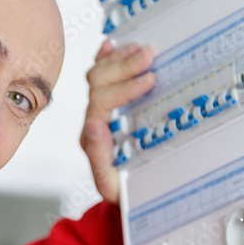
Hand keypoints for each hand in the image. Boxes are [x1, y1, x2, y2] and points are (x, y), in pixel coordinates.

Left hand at [81, 41, 154, 204]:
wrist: (126, 199)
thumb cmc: (125, 195)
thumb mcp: (113, 186)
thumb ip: (100, 159)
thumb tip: (94, 126)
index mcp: (93, 138)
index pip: (102, 102)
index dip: (125, 87)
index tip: (150, 79)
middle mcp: (92, 122)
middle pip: (98, 83)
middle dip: (124, 66)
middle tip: (149, 55)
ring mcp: (97, 113)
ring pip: (98, 75)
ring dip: (119, 59)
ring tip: (141, 49)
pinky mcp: (105, 107)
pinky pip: (100, 76)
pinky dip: (105, 58)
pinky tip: (111, 45)